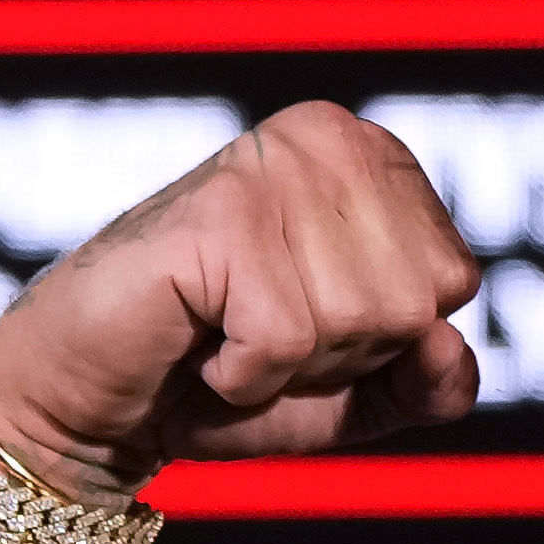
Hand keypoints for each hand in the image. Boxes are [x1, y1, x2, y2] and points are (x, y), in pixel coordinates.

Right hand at [0, 101, 486, 488]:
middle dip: (341, 354)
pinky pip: (287, 337)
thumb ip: (429, 383)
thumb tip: (450, 345)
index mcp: (369, 157)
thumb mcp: (353, 394)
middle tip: (258, 336)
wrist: (91, 406)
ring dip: (288, 365)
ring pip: (358, 318)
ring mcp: (270, 165)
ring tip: (225, 336)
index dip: (384, 342)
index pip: (452, 281)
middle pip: (414, 300)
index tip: (303, 327)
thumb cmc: (218, 383)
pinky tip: (199, 342)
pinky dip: (244, 376)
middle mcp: (327, 137)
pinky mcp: (219, 211)